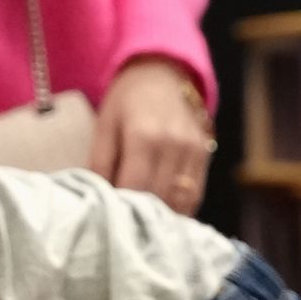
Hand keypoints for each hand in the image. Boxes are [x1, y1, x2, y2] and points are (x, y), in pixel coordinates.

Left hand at [91, 58, 213, 213]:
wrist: (163, 72)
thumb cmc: (127, 99)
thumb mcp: (105, 125)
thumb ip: (100, 163)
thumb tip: (96, 200)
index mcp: (144, 136)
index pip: (134, 188)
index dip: (121, 209)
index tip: (108, 220)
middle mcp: (173, 144)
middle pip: (158, 198)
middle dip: (139, 217)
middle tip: (123, 226)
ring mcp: (193, 150)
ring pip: (180, 201)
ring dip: (161, 217)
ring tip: (142, 224)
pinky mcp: (204, 154)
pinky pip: (195, 194)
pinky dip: (180, 209)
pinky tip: (163, 214)